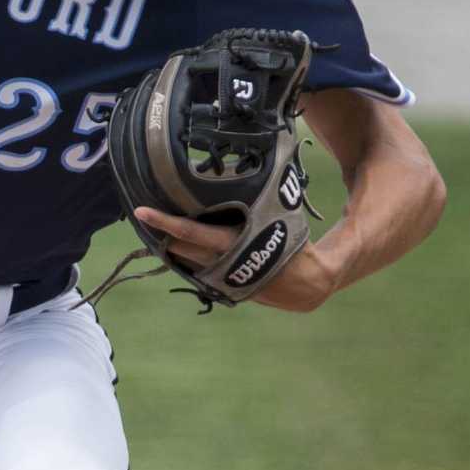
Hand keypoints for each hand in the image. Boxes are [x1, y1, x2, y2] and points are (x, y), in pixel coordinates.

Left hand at [134, 207, 337, 312]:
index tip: (141, 210)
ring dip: (167, 242)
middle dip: (158, 231)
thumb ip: (283, 203)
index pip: (190, 232)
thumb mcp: (287, 219)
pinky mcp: (217, 283)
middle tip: (139, 211)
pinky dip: (183, 253)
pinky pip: (192, 266)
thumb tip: (329, 182)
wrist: (301, 288)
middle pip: (176, 246)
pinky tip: (173, 238)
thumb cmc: (295, 245)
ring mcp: (216, 276)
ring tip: (149, 223)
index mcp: (233, 243)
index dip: (164, 221)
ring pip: (181, 258)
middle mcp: (218, 262)